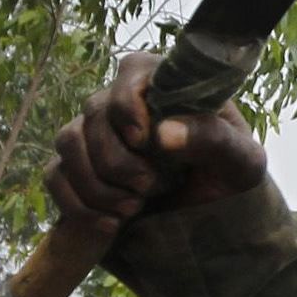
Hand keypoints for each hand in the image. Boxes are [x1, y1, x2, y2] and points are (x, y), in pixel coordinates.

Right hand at [45, 50, 268, 235]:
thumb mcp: (241, 161)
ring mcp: (94, 133)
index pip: (130, 72)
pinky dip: (77, 204)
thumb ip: (214, 139)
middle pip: (94, 114)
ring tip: (132, 209)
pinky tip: (110, 224)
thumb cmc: (228, 175)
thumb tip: (164, 133)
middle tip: (149, 189)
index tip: (144, 141)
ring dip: (95, 183)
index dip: (128, 105)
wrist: (209, 213)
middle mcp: (122, 100)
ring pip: (68, 142)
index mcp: (164, 84)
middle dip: (117, 160)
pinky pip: (55, 176)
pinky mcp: (78, 167)